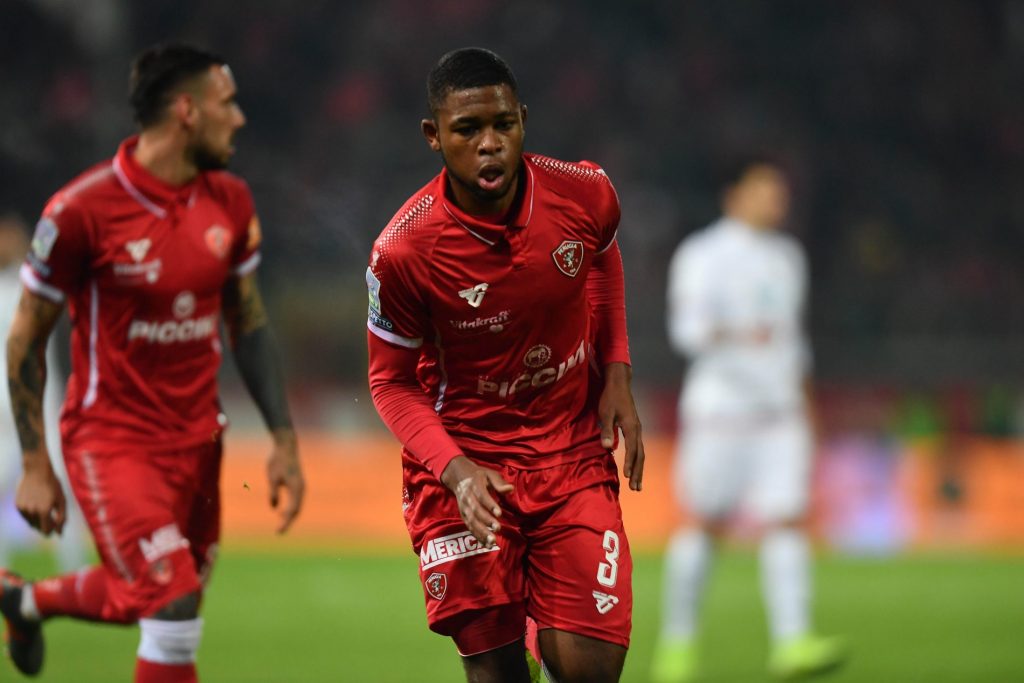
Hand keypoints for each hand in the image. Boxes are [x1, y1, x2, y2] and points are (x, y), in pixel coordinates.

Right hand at [16, 455, 65, 535]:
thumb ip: (61, 517)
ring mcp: (23, 508)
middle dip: (45, 524)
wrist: (37, 471)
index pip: (45, 530)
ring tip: (43, 507)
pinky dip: (30, 513)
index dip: (51, 530)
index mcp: (44, 511)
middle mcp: (32, 511)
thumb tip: (59, 532)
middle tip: (50, 516)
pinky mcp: (18, 505)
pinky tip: (36, 503)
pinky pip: (25, 515)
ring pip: (30, 522)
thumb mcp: (61, 500)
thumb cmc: (53, 485)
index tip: (54, 526)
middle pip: (38, 527)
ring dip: (37, 519)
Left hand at [266, 428, 303, 533]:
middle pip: (296, 510)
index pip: (292, 511)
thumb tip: (274, 507)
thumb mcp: (272, 478)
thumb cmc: (278, 461)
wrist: (286, 447)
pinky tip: (281, 511)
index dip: (285, 523)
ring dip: (290, 515)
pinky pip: (296, 500)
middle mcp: (301, 489)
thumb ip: (273, 493)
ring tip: (280, 523)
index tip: (278, 532)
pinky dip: (290, 508)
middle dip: (288, 521)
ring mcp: (300, 486)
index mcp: (296, 489)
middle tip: (278, 532)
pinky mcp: (298, 483)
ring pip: (297, 506)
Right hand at [440, 455, 512, 548]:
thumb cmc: (479, 476)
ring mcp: (464, 508)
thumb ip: (499, 482)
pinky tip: (486, 544)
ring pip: (471, 521)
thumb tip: (510, 489)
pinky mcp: (463, 515)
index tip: (499, 513)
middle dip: (486, 521)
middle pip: (476, 511)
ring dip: (481, 532)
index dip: (490, 505)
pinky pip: (469, 527)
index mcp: (474, 485)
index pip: (482, 496)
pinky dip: (477, 536)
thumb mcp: (489, 474)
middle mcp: (467, 497)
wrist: (458, 477)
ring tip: (492, 541)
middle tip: (498, 529)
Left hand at [599, 362, 644, 490]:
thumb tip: (608, 448)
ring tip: (637, 484)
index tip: (627, 476)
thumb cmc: (610, 397)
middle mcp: (637, 429)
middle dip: (638, 472)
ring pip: (641, 452)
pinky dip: (638, 460)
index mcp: (631, 426)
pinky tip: (634, 468)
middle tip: (635, 488)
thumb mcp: (605, 413)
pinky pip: (639, 448)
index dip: (630, 463)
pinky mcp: (635, 428)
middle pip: (640, 454)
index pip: (632, 449)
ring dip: (639, 469)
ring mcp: (638, 429)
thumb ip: (606, 430)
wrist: (619, 383)